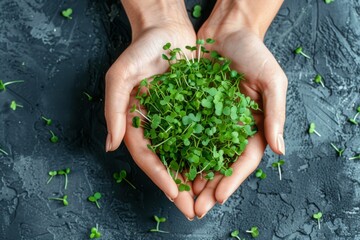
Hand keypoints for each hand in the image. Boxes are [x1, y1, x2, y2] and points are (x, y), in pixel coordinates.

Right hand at [105, 1, 196, 219]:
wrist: (166, 29)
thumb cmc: (140, 49)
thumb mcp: (120, 76)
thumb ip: (114, 110)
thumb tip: (110, 146)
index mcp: (136, 121)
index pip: (147, 156)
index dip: (160, 176)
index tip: (174, 194)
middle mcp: (157, 125)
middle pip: (167, 161)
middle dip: (179, 187)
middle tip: (193, 210)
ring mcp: (176, 119)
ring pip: (186, 154)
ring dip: (196, 177)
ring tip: (209, 198)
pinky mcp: (194, 110)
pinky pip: (202, 135)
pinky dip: (208, 153)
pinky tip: (219, 169)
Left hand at [193, 0, 286, 217]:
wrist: (227, 31)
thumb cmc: (254, 52)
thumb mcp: (271, 80)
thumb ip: (275, 114)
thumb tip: (280, 150)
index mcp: (255, 125)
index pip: (244, 160)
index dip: (232, 179)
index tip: (218, 196)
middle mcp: (233, 128)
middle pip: (222, 164)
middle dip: (210, 187)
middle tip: (197, 208)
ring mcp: (213, 121)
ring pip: (203, 155)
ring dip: (194, 176)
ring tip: (183, 195)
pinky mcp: (195, 110)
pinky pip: (187, 136)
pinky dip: (181, 153)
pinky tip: (173, 167)